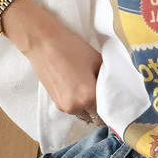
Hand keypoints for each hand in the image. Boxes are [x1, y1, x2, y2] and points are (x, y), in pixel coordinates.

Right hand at [4, 0, 102, 122]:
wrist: (42, 42)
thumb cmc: (71, 48)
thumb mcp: (98, 61)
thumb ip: (107, 79)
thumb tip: (113, 88)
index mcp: (89, 98)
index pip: (107, 112)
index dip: (112, 105)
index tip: (114, 98)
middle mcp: (76, 107)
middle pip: (95, 115)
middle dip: (100, 106)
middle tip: (101, 91)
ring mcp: (64, 107)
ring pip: (83, 113)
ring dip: (88, 106)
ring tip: (88, 87)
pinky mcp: (55, 102)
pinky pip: (73, 107)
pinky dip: (78, 102)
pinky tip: (77, 86)